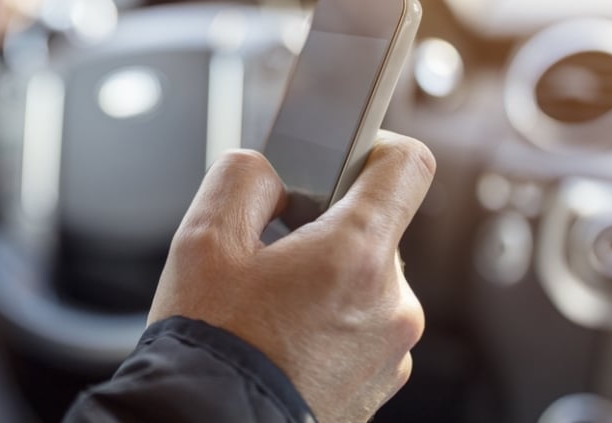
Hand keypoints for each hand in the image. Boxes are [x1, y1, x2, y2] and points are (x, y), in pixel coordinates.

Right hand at [148, 132, 435, 421]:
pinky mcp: (380, 387)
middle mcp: (392, 304)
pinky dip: (330, 328)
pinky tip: (282, 342)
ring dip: (327, 284)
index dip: (374, 148)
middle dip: (327, 232)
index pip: (408, 166)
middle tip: (270, 258)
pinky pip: (363, 334)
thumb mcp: (203, 238)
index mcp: (357, 255)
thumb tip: (272, 173)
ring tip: (270, 310)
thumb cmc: (210, 343)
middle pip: (376, 232)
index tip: (344, 159)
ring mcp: (392, 352)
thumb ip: (245, 177)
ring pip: (368, 286)